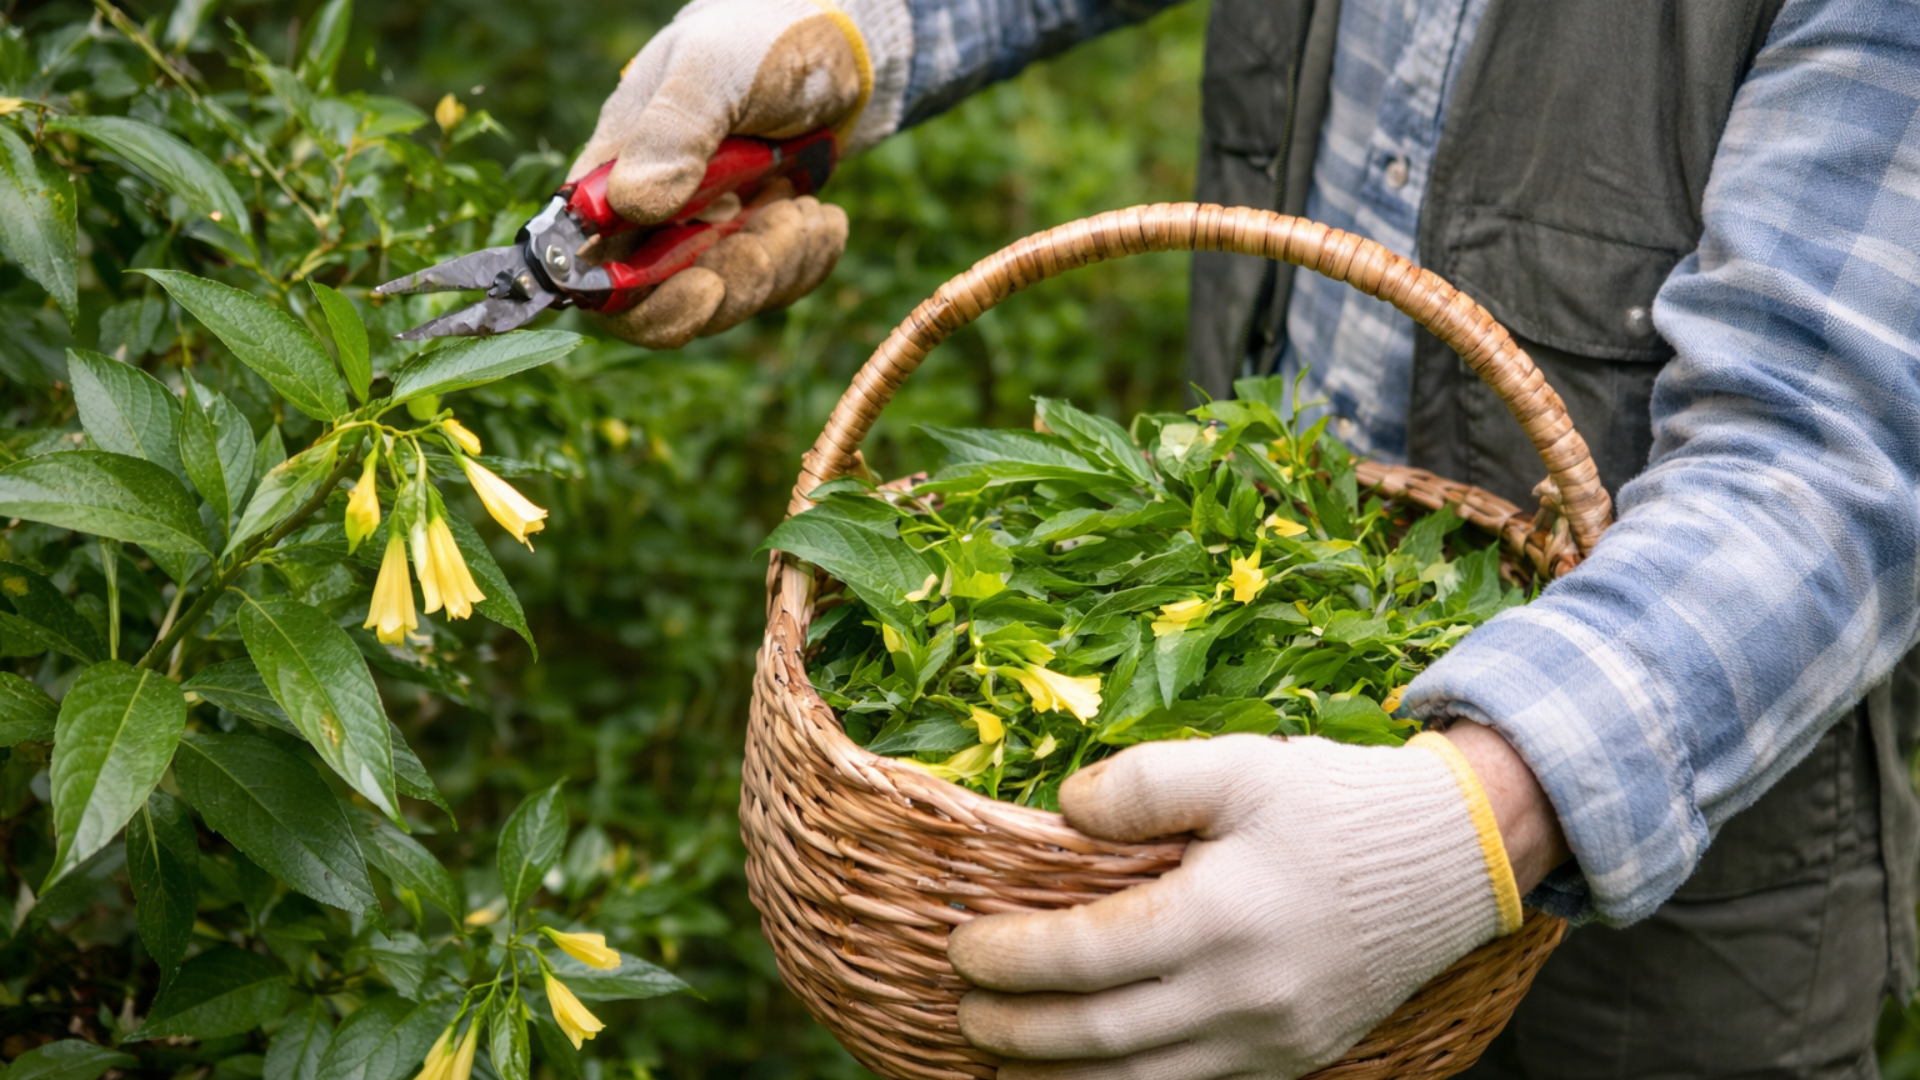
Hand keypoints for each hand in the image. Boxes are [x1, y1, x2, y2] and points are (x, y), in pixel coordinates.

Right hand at [570, 0, 905, 347]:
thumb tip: (634, 203)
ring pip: (730, 300)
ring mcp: (706, 238)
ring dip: (777, 264)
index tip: (703, 286)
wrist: (830, 48)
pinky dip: (807, 259)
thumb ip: (672, 132)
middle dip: (732, 281)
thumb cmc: (755, 45)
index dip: (639, 304)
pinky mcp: (756, 246)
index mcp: (613, 181)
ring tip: (801, 205)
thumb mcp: (712, 72)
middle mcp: (650, 221)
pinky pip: (777, 286)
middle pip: (666, 305)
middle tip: (773, 228)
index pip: (593, 275)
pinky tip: (822, 216)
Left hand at [946, 732, 1532, 1079]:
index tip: (965, 946)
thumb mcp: (1241, 764)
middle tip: (966, 1010)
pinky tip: (1088, 1070)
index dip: (1013, 959)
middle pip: (1099, 1038)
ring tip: (1005, 1055)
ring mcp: (1273, 1041)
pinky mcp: (1294, 1060)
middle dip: (1017, 1031)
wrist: (1457, 857)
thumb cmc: (1337, 803)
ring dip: (1059, 1077)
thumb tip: (1064, 812)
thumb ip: (1146, 782)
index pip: (1087, 956)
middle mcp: (1245, 996)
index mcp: (1224, 917)